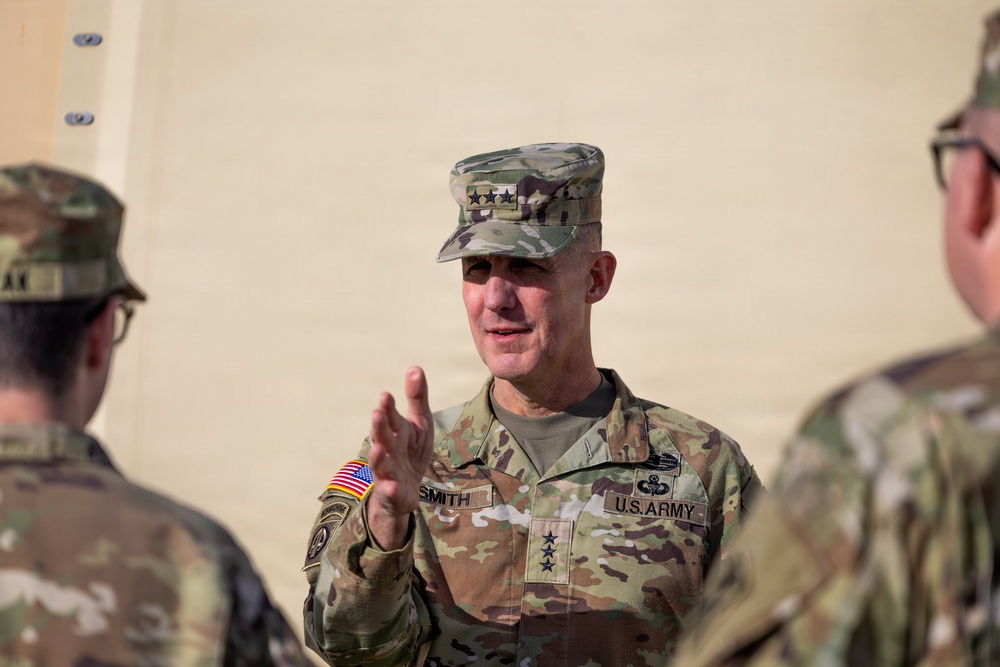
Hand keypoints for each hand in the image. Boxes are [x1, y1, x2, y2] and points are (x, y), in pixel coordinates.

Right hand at [366, 366, 433, 550]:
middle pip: (381, 436)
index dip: (388, 407)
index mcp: (394, 430)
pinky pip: (389, 490)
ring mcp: (387, 470)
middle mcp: (387, 448)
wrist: (406, 489)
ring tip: (379, 449)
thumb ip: (416, 397)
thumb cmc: (411, 450)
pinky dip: (389, 488)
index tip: (386, 395)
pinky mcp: (391, 491)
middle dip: (378, 426)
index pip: (390, 416)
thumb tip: (415, 367)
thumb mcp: (419, 423)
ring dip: (378, 456)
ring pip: (380, 463)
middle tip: (377, 414)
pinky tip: (391, 485)